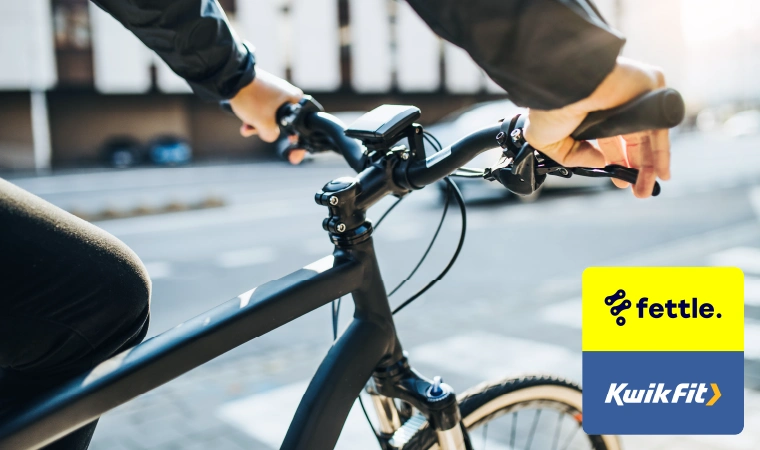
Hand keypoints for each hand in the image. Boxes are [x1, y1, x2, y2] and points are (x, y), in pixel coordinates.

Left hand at [229, 69, 302, 142]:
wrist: (232, 78)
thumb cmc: (253, 99)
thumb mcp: (265, 124)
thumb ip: (272, 135)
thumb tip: (270, 135)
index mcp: (295, 98)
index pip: (301, 122)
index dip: (295, 138)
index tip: (290, 147)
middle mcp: (287, 93)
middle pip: (282, 120)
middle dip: (267, 129)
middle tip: (258, 130)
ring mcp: (273, 91)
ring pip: (269, 115)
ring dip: (257, 124)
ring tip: (246, 127)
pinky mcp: (261, 90)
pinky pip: (261, 108)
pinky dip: (253, 116)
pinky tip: (244, 122)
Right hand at [523, 57, 669, 197]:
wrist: (563, 83)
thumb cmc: (550, 106)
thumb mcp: (548, 141)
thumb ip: (571, 156)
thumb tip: (599, 162)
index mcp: (593, 115)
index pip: (611, 140)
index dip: (616, 161)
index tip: (618, 180)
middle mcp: (616, 106)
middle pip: (633, 141)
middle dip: (635, 168)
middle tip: (637, 191)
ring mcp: (634, 98)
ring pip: (648, 137)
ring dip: (651, 166)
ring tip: (646, 191)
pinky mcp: (649, 92)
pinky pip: (660, 126)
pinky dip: (662, 150)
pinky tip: (662, 172)